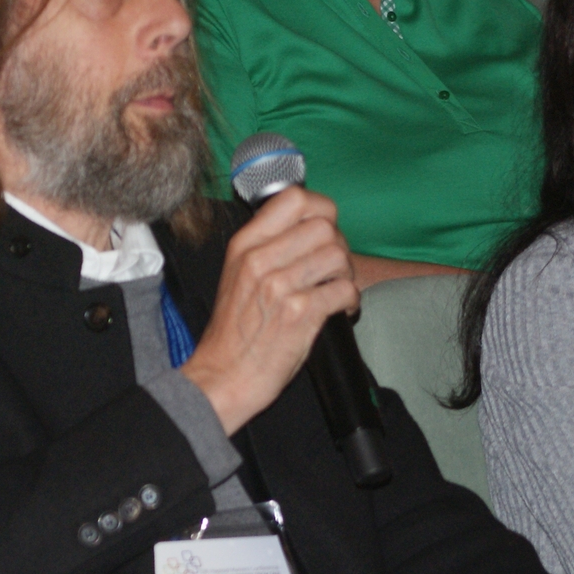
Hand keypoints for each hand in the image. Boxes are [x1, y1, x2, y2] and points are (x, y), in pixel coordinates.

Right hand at [181, 187, 357, 434]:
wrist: (223, 376)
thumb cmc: (234, 331)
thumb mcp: (237, 274)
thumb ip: (266, 246)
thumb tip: (308, 224)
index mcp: (244, 245)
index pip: (293, 198)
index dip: (320, 208)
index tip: (324, 228)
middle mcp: (260, 259)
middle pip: (323, 226)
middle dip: (338, 246)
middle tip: (332, 268)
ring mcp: (279, 286)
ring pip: (337, 255)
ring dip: (346, 274)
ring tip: (335, 290)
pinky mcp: (299, 313)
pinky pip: (344, 290)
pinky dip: (350, 301)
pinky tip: (340, 310)